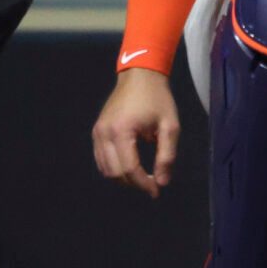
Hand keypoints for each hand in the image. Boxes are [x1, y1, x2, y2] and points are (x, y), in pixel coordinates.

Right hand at [92, 66, 179, 195]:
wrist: (140, 76)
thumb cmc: (158, 99)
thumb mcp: (170, 126)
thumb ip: (167, 155)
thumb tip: (162, 182)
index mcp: (122, 131)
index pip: (130, 169)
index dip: (144, 184)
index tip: (157, 191)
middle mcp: (104, 134)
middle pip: (115, 173)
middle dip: (134, 183)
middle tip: (152, 184)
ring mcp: (97, 133)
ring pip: (105, 169)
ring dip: (123, 178)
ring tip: (143, 177)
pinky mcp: (96, 131)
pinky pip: (101, 159)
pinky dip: (114, 168)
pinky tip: (130, 167)